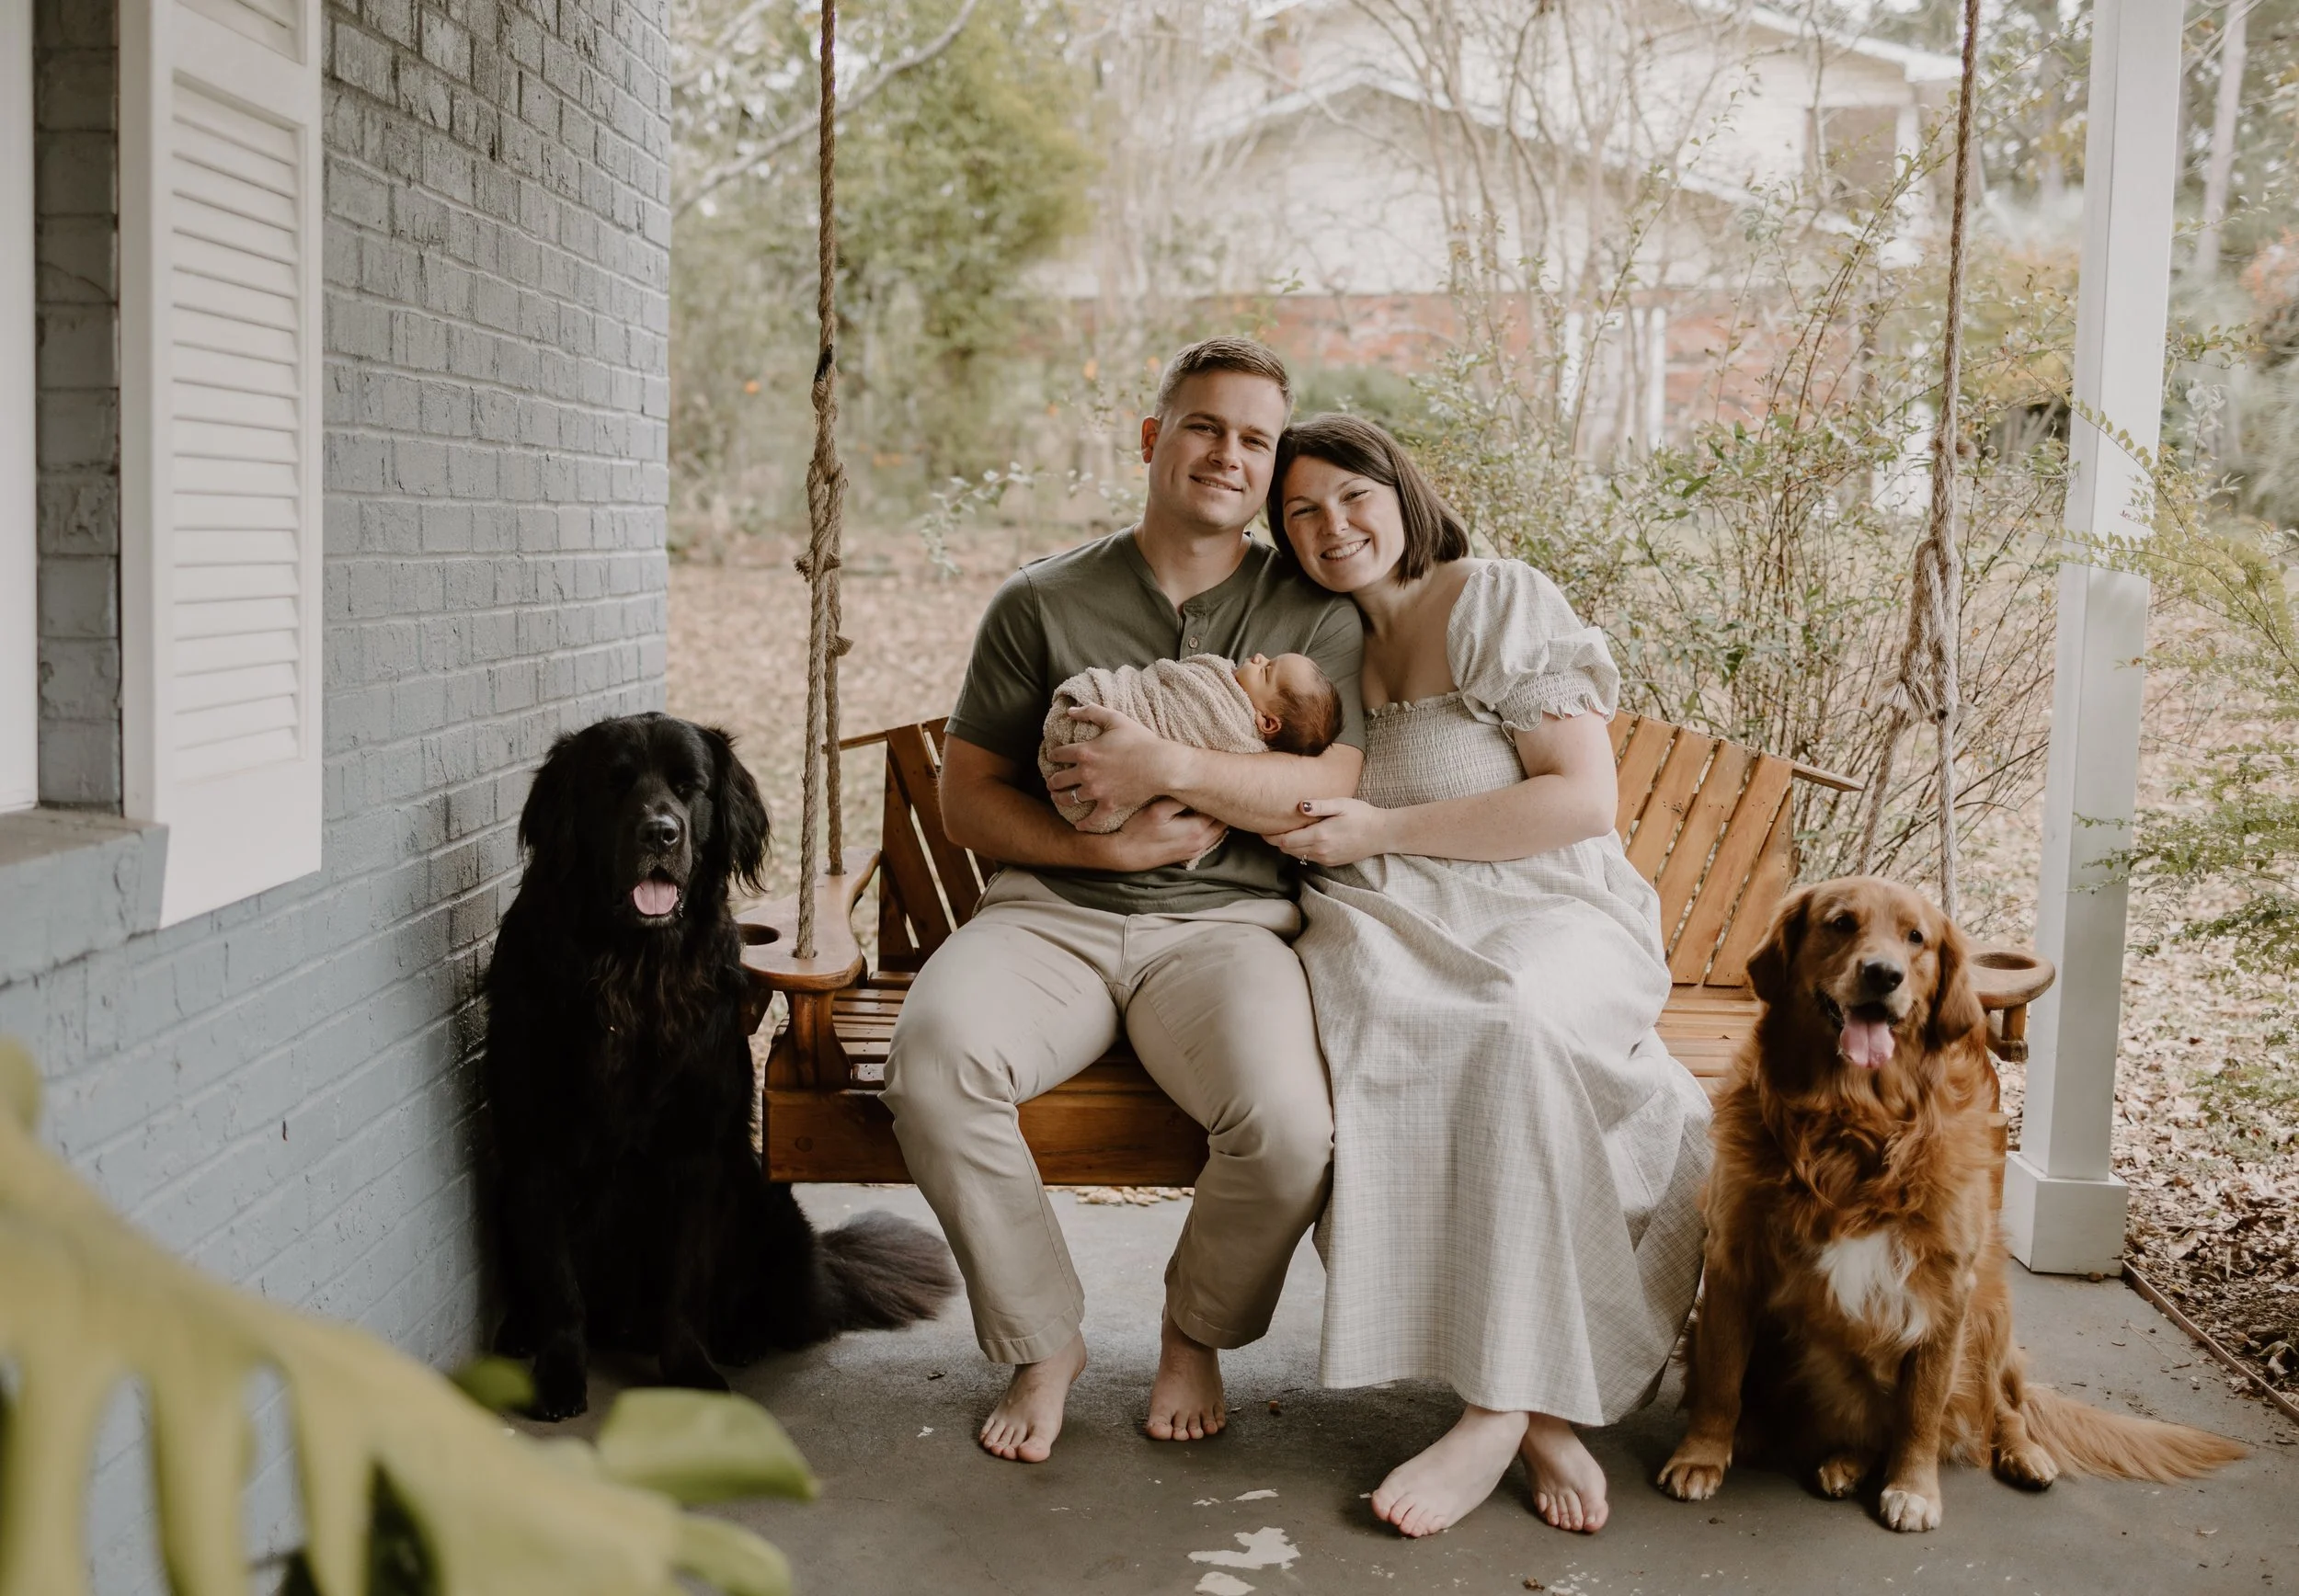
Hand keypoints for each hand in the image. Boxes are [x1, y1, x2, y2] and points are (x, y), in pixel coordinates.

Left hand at [1045, 705, 1186, 822]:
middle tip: (1051, 782)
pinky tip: (1079, 826)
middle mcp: (1086, 773)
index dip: (1053, 755)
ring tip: (1058, 798)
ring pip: (1069, 799)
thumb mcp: (1116, 719)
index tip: (1053, 758)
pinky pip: (1092, 819)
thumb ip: (1091, 711)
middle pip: (1058, 780)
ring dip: (1061, 799)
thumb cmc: (1140, 740)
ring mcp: (1097, 791)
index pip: (1058, 754)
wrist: (1160, 765)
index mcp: (1085, 751)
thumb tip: (1070, 710)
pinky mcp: (1109, 805)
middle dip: (1052, 781)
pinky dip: (1084, 824)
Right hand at [1098, 798, 1226, 871]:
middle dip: (1222, 807)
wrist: (1125, 854)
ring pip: (1218, 832)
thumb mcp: (1157, 809)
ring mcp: (1195, 850)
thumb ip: (1180, 799)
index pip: (1218, 809)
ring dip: (1218, 818)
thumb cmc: (1138, 830)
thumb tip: (1196, 787)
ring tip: (1214, 802)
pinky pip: (1209, 840)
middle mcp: (1200, 842)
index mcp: (1197, 829)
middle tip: (1220, 790)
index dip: (1219, 795)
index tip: (1218, 782)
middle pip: (1221, 822)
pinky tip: (1204, 818)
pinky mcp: (1188, 854)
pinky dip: (1212, 829)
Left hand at [1265, 796, 1390, 867]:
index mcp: (1319, 836)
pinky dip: (1301, 850)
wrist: (1382, 833)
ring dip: (1289, 846)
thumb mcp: (1341, 804)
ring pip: (1297, 855)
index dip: (1270, 836)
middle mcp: (1320, 851)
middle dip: (1276, 841)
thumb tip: (1298, 806)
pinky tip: (1304, 838)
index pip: (1284, 841)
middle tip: (1269, 828)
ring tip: (1285, 831)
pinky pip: (1309, 858)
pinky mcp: (1332, 862)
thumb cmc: (1362, 814)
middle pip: (1287, 850)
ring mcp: (1326, 859)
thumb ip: (1318, 805)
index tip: (1261, 828)